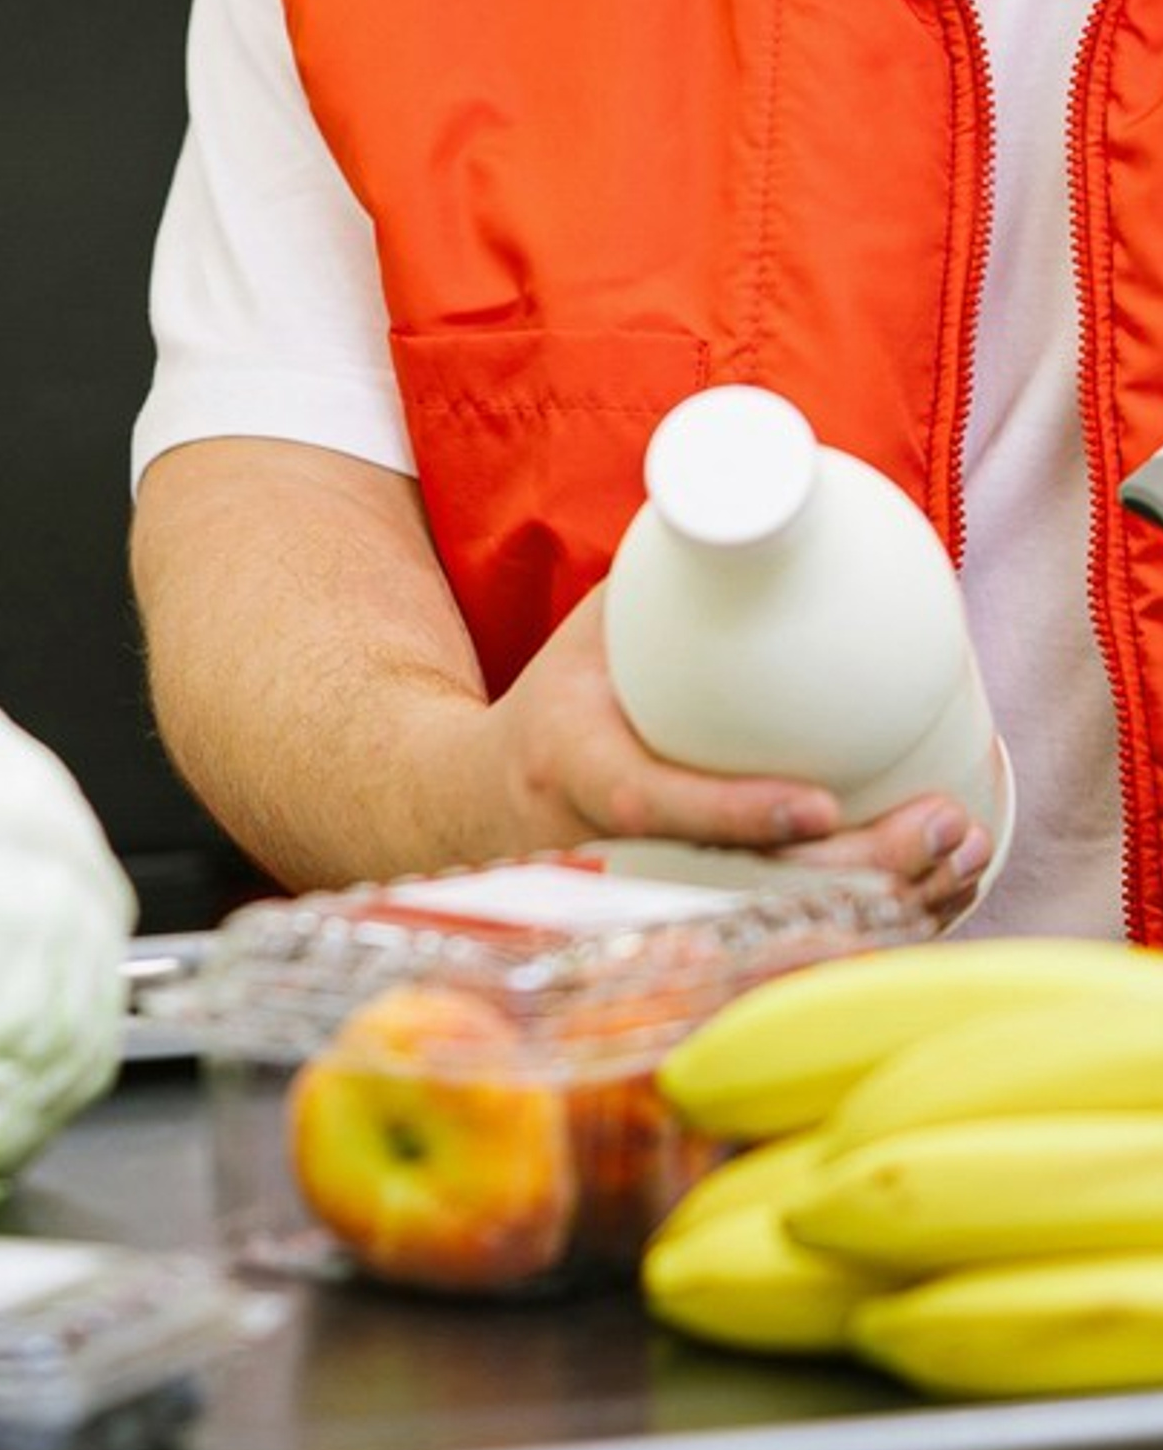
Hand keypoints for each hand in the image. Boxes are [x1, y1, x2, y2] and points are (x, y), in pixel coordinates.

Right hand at [455, 600, 994, 926]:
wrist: (486, 803)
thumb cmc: (561, 699)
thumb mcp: (591, 635)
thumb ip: (668, 583)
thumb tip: (779, 500)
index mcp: (572, 768)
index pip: (648, 804)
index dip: (736, 814)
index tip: (822, 806)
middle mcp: (610, 856)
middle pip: (742, 892)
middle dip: (857, 873)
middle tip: (943, 824)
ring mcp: (654, 908)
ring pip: (779, 933)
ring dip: (886, 906)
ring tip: (962, 849)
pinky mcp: (693, 935)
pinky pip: (790, 949)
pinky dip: (871, 932)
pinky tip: (937, 896)